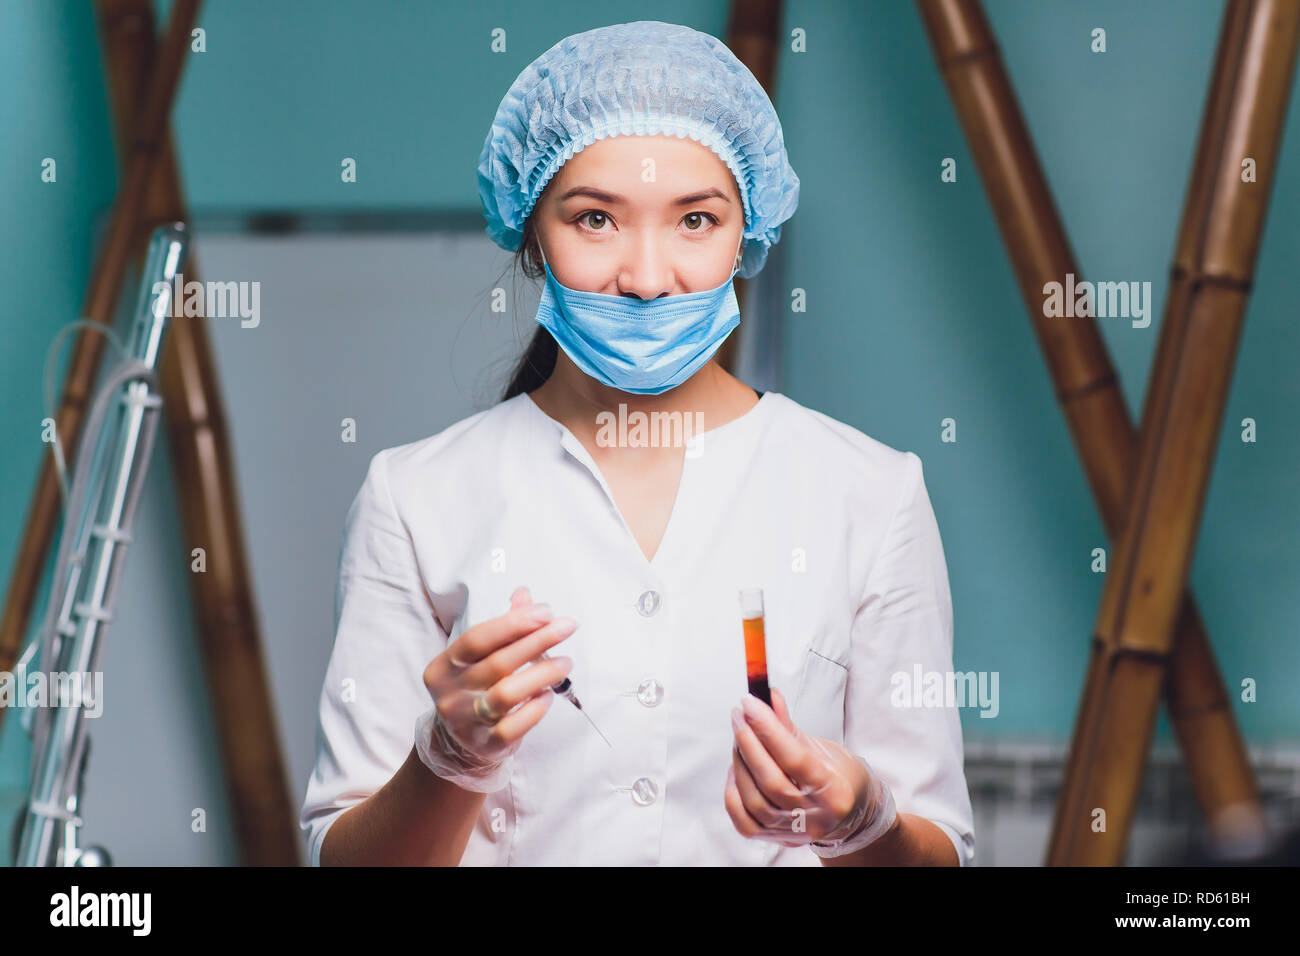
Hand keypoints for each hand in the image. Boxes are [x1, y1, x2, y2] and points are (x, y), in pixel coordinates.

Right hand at [414, 585, 577, 790]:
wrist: (458, 745)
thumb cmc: (474, 691)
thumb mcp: (480, 659)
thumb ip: (503, 629)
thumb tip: (525, 595)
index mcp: (445, 665)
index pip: (477, 638)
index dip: (513, 623)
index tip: (546, 612)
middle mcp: (450, 693)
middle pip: (498, 663)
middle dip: (537, 641)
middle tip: (567, 627)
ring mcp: (464, 721)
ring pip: (506, 694)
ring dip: (541, 674)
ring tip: (565, 663)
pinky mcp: (484, 744)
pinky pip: (512, 727)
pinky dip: (534, 710)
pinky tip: (548, 696)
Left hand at [724, 688, 896, 853]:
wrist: (852, 814)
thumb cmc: (840, 776)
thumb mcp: (824, 749)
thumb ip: (789, 726)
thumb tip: (766, 697)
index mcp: (835, 792)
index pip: (795, 759)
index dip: (768, 728)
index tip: (749, 703)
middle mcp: (816, 818)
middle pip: (771, 781)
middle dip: (748, 743)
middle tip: (739, 715)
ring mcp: (795, 833)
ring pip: (754, 802)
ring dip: (740, 764)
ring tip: (739, 738)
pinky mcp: (777, 839)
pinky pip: (744, 821)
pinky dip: (734, 793)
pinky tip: (736, 771)